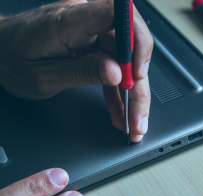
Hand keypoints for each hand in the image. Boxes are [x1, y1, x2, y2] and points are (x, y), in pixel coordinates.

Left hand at [0, 0, 152, 141]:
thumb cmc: (13, 59)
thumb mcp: (43, 76)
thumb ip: (81, 72)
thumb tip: (116, 73)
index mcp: (68, 22)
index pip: (117, 15)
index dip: (137, 41)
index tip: (138, 73)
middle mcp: (85, 22)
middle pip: (128, 48)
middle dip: (138, 85)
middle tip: (137, 117)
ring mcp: (91, 34)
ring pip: (126, 62)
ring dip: (132, 95)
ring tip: (132, 122)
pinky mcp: (93, 45)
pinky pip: (114, 67)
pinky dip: (119, 93)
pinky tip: (120, 112)